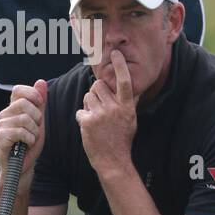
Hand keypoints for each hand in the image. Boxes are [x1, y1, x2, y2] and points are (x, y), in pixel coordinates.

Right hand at [0, 80, 47, 180]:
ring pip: (24, 119)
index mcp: (12, 109)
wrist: (23, 167)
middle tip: (35, 130)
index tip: (40, 105)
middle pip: (24, 104)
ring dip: (34, 132)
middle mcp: (3, 115)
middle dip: (37, 117)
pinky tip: (26, 145)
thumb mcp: (39, 121)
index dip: (32, 94)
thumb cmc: (29, 144)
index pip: (18, 90)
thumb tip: (40, 81)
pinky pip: (20, 131)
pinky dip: (29, 139)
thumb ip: (39, 102)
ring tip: (30, 140)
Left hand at [75, 49, 137, 174]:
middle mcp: (114, 108)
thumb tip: (135, 89)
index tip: (116, 53)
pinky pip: (80, 111)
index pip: (124, 82)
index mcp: (126, 107)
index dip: (120, 66)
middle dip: (97, 93)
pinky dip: (82, 118)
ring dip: (89, 104)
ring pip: (87, 96)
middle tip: (100, 106)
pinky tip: (90, 127)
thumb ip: (130, 103)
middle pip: (98, 86)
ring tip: (96, 118)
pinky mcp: (87, 122)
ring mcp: (100, 115)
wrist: (113, 161)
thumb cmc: (123, 140)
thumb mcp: (131, 120)